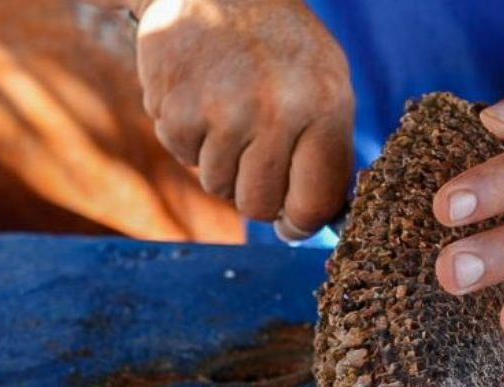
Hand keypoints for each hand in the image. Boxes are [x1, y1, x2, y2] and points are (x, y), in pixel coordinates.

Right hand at [134, 0, 353, 238]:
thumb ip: (327, 149)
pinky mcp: (176, 109)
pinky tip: (201, 96)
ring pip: (219, 185)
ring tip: (230, 112)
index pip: (313, 203)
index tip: (292, 224)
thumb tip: (316, 221)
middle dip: (256, 196)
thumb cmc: (281, 45)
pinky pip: (185, 157)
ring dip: (222, 162)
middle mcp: (277, 112)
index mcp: (325, 106)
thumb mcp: (325, 82)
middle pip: (260, 206)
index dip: (300, 224)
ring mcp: (224, 112)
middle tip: (255, 162)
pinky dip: (191, 137)